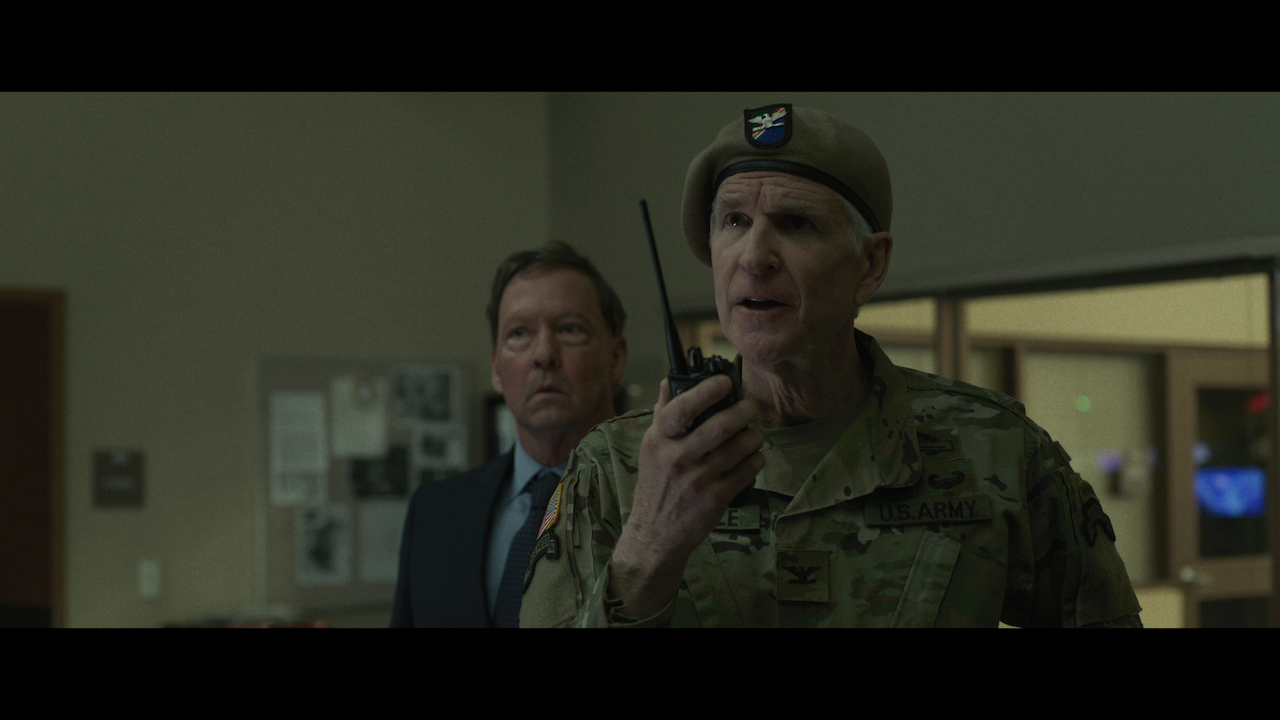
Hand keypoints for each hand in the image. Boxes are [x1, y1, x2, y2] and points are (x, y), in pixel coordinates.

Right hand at [608, 375, 764, 617]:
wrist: (656, 533)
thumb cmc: (656, 486)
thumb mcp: (651, 448)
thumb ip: (662, 414)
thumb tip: (670, 380)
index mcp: (659, 440)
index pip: (682, 408)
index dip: (707, 391)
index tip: (725, 382)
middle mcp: (677, 458)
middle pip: (719, 426)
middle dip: (743, 411)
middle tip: (750, 407)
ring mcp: (698, 480)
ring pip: (739, 448)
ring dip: (754, 436)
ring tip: (754, 434)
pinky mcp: (716, 498)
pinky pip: (747, 471)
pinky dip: (756, 460)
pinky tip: (754, 457)